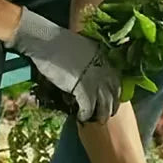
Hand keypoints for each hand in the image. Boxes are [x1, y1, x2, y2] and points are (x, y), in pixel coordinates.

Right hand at [5, 7, 120, 122]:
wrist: (47, 41)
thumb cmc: (58, 43)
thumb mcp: (82, 48)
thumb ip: (89, 60)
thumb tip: (87, 71)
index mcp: (104, 58)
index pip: (116, 80)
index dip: (114, 93)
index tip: (111, 100)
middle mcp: (104, 70)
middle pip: (113, 94)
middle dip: (110, 106)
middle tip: (105, 115)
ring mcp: (95, 80)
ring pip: (104, 103)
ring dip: (100, 114)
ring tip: (95, 120)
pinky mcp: (83, 89)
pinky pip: (88, 107)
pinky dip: (85, 114)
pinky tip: (81, 117)